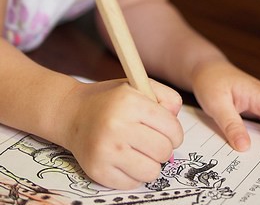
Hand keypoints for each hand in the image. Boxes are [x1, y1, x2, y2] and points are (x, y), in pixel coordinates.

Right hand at [60, 78, 182, 188]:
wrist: (72, 114)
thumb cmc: (110, 101)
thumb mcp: (138, 86)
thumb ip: (165, 97)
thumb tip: (176, 119)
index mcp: (129, 102)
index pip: (171, 128)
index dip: (174, 132)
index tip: (168, 132)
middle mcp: (116, 126)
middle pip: (164, 151)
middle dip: (163, 147)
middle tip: (152, 141)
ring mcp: (106, 151)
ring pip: (152, 171)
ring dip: (150, 163)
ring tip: (139, 151)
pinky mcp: (98, 171)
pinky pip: (133, 183)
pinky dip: (134, 174)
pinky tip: (125, 159)